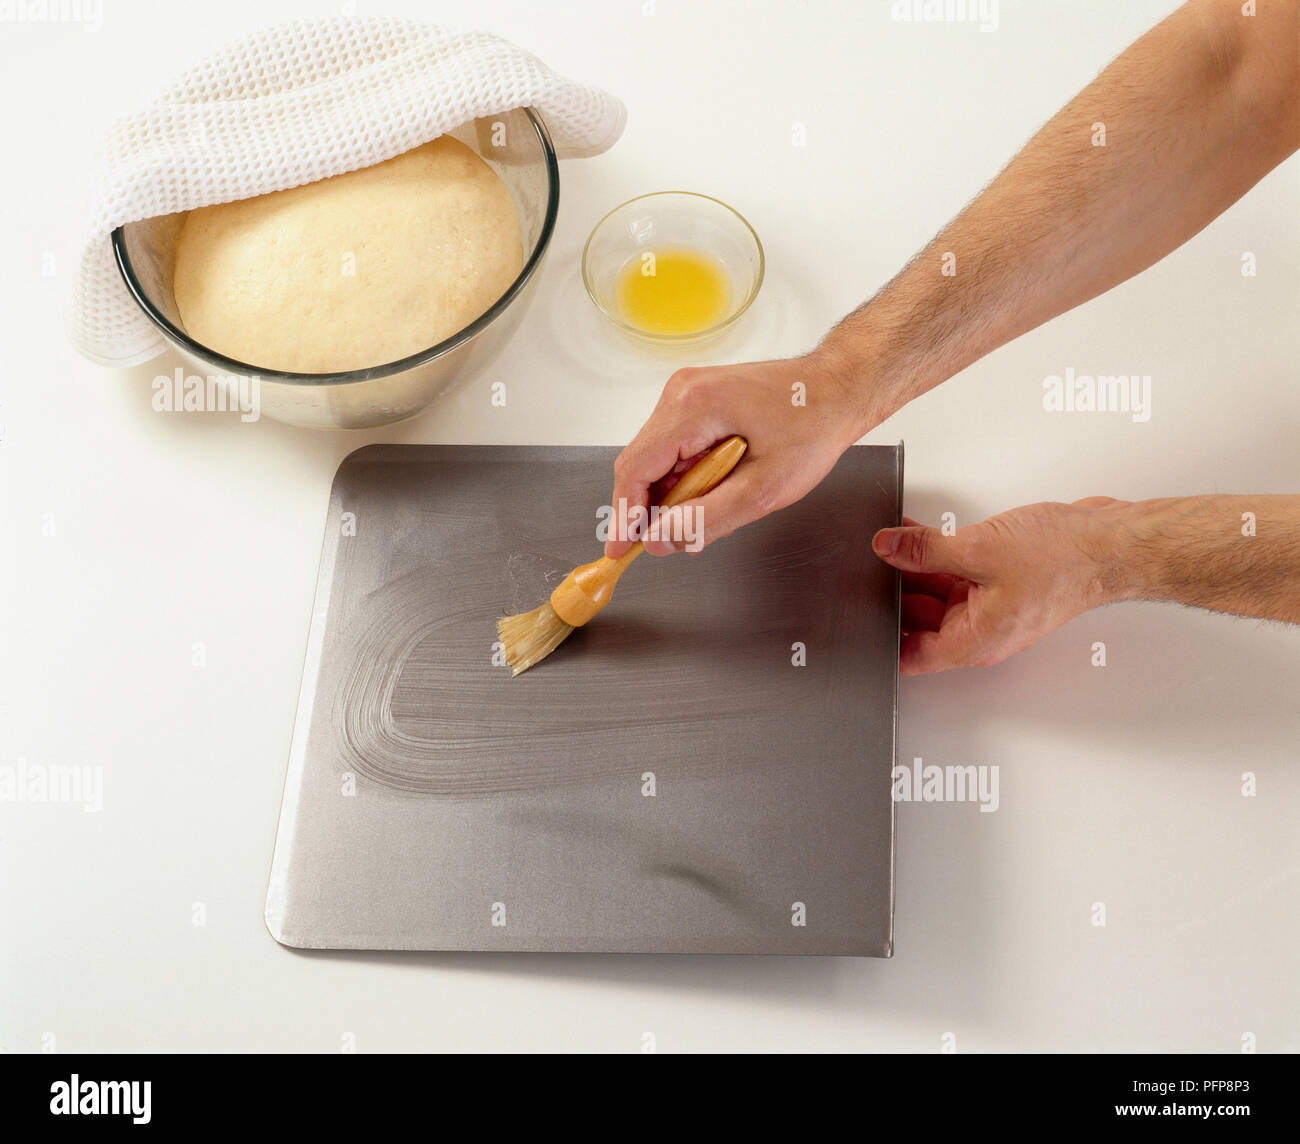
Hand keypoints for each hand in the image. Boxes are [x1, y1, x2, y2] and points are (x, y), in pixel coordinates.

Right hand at [605, 354, 869, 557]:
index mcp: (694, 406)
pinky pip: (675, 444)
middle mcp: (681, 391)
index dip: (624, 514)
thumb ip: (706, 518)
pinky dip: (688, 473)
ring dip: (677, 491)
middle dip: (654, 506)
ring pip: (658, 457)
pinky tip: (720, 484)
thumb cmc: (813, 426)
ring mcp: (687, 390)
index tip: (621, 549)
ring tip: (721, 503)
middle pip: (642, 462)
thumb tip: (660, 539)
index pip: (635, 468)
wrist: (839, 387)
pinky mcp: (696, 397)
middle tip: (677, 539)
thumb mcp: (764, 490)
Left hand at [871, 498, 1131, 674]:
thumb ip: (925, 550)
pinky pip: (957, 574)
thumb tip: (887, 547)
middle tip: (864, 565)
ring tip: (887, 541)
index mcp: (973, 641)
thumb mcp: (979, 550)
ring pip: (937, 594)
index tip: (853, 616)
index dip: (879, 638)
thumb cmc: (1066, 560)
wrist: (1113, 542)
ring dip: (913, 569)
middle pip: (919, 622)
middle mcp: (982, 631)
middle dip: (891, 594)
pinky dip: (937, 556)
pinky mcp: (1002, 583)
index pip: (910, 655)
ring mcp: (993, 607)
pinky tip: (915, 532)